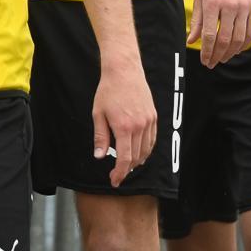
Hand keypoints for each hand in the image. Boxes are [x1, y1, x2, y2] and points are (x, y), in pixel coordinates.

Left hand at [91, 55, 156, 187]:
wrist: (124, 70)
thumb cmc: (108, 91)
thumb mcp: (98, 114)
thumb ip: (100, 137)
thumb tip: (99, 156)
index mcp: (124, 127)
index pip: (124, 158)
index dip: (119, 173)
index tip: (114, 180)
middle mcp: (139, 126)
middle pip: (136, 157)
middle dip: (126, 169)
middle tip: (117, 175)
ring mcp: (148, 121)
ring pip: (146, 150)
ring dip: (137, 161)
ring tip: (127, 166)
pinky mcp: (153, 116)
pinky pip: (152, 139)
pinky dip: (146, 150)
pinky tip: (139, 153)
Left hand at [188, 0, 250, 66]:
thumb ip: (197, 21)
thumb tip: (191, 42)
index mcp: (212, 3)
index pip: (209, 35)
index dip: (206, 51)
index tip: (204, 61)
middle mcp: (229, 5)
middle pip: (225, 39)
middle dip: (217, 55)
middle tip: (212, 63)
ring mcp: (244, 6)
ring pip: (239, 38)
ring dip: (231, 52)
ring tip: (223, 58)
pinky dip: (244, 44)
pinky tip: (237, 49)